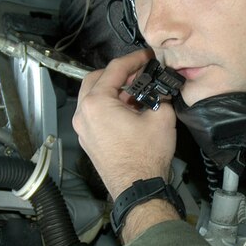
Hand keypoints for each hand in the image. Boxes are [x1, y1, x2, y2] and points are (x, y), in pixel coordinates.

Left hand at [73, 48, 177, 199]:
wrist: (138, 188)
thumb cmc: (145, 158)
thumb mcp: (162, 117)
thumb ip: (160, 94)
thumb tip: (161, 88)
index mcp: (96, 103)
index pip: (114, 69)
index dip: (134, 59)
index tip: (146, 57)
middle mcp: (84, 114)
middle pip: (96, 79)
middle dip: (118, 73)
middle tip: (139, 72)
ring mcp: (84, 129)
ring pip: (94, 96)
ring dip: (113, 89)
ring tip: (137, 90)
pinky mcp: (89, 140)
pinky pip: (95, 113)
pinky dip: (109, 105)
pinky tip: (130, 108)